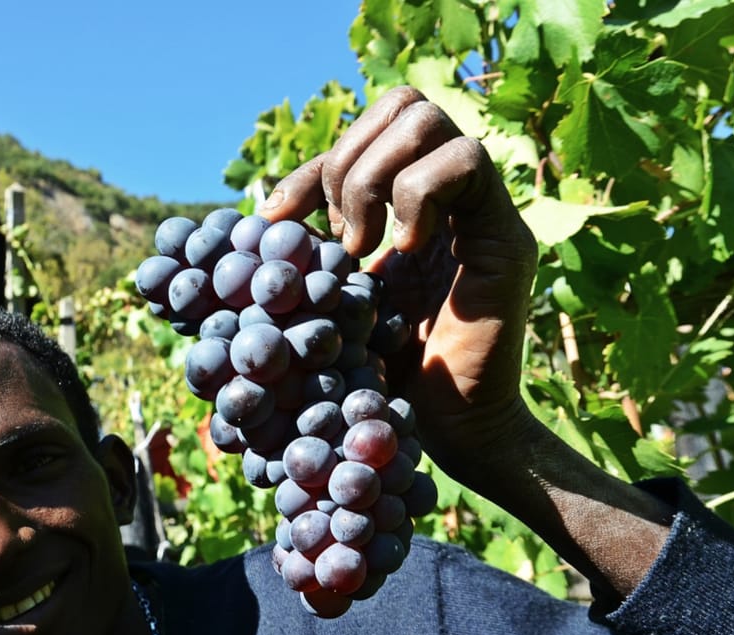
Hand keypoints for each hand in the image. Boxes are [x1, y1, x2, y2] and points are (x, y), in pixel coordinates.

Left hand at [260, 87, 539, 480]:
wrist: (446, 430)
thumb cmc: (384, 377)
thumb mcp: (327, 304)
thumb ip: (298, 263)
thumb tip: (227, 239)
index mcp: (406, 206)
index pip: (362, 136)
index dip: (312, 167)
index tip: (277, 223)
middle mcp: (448, 197)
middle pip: (402, 104)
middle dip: (348, 161)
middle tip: (340, 237)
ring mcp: (480, 210)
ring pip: (428, 120)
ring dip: (375, 179)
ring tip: (365, 248)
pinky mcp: (505, 233)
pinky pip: (466, 163)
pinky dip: (418, 195)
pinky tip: (401, 251)